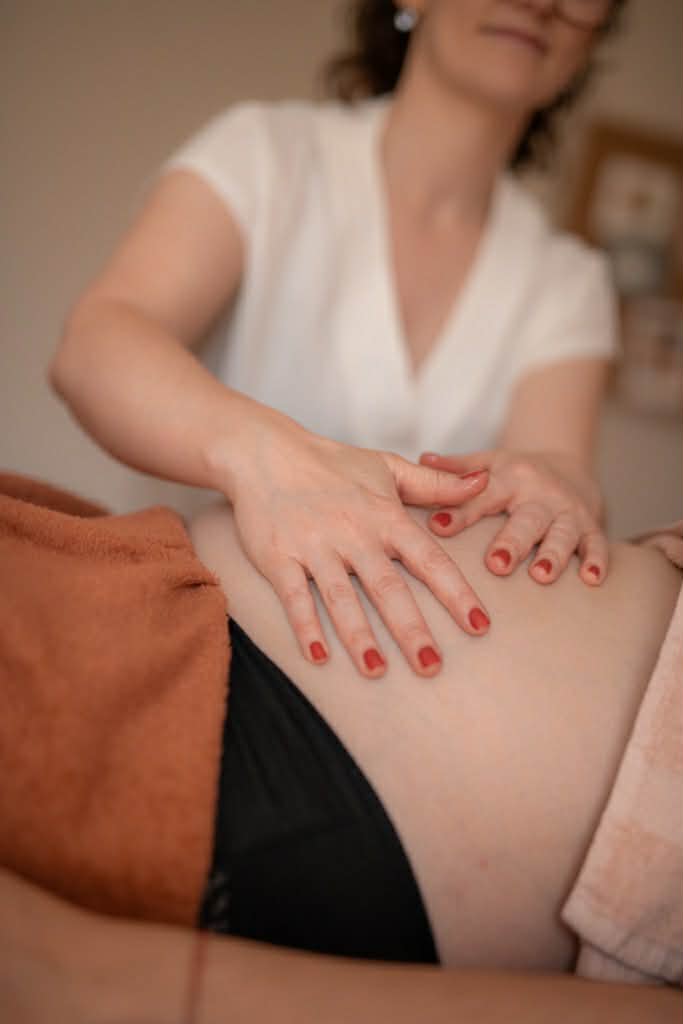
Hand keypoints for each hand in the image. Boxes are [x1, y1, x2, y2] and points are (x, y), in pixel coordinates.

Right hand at [222, 420, 491, 677]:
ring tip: (377, 670)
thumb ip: (437, 483)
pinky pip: (294, 596)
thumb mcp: (387, 466)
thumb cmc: (331, 464)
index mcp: (385, 517)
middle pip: (388, 588)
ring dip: (359, 636)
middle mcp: (354, 534)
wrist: (265, 452)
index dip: (455, 593)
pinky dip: (305, 626)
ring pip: (341, 597)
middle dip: (410, 629)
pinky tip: (318, 656)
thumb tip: (484, 481)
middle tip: (431, 666)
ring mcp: (316, 547)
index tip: (480, 624)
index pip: (429, 559)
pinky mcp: (279, 556)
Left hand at [420, 450, 606, 586]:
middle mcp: (541, 494)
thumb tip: (420, 460)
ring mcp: (568, 511)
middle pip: (527, 519)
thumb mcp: (489, 463)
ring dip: (553, 555)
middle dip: (513, 542)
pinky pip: (597, 544)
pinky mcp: (591, 527)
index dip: (461, 512)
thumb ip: (456, 468)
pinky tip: (592, 580)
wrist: (569, 467)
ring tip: (540, 576)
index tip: (438, 528)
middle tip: (496, 564)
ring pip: (562, 534)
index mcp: (510, 477)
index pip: (483, 495)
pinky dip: (597, 561)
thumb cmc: (516, 474)